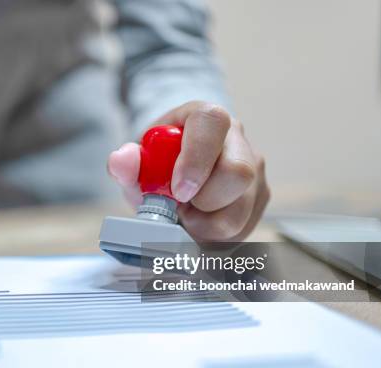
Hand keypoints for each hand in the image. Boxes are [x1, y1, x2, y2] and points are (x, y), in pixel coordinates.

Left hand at [108, 101, 269, 240]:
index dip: (195, 159)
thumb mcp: (139, 161)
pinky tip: (200, 224)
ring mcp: (254, 170)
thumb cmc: (160, 163)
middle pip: (238, 172)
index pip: (212, 124)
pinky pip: (244, 227)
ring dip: (207, 225)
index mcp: (206, 118)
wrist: (178, 171)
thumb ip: (127, 161)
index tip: (177, 190)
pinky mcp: (259, 197)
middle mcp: (237, 140)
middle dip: (203, 201)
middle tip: (180, 207)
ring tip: (187, 217)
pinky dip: (215, 236)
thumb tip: (121, 160)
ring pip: (242, 208)